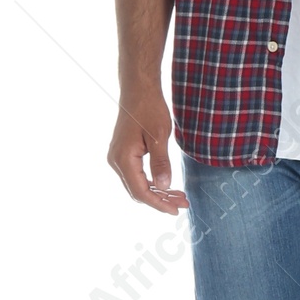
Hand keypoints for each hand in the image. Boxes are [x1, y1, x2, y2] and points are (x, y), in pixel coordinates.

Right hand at [107, 85, 187, 212]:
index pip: (140, 191)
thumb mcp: (159, 136)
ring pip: (137, 183)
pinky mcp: (124, 153)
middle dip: (160, 200)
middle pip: (138, 191)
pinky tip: (167, 184)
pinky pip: (137, 174)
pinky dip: (152, 181)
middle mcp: (116, 160)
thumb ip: (161, 163)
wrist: (138, 90)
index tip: (175, 210)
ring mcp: (118, 157)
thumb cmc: (148, 109)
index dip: (158, 203)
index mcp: (123, 158)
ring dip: (158, 192)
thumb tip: (164, 186)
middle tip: (183, 203)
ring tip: (179, 196)